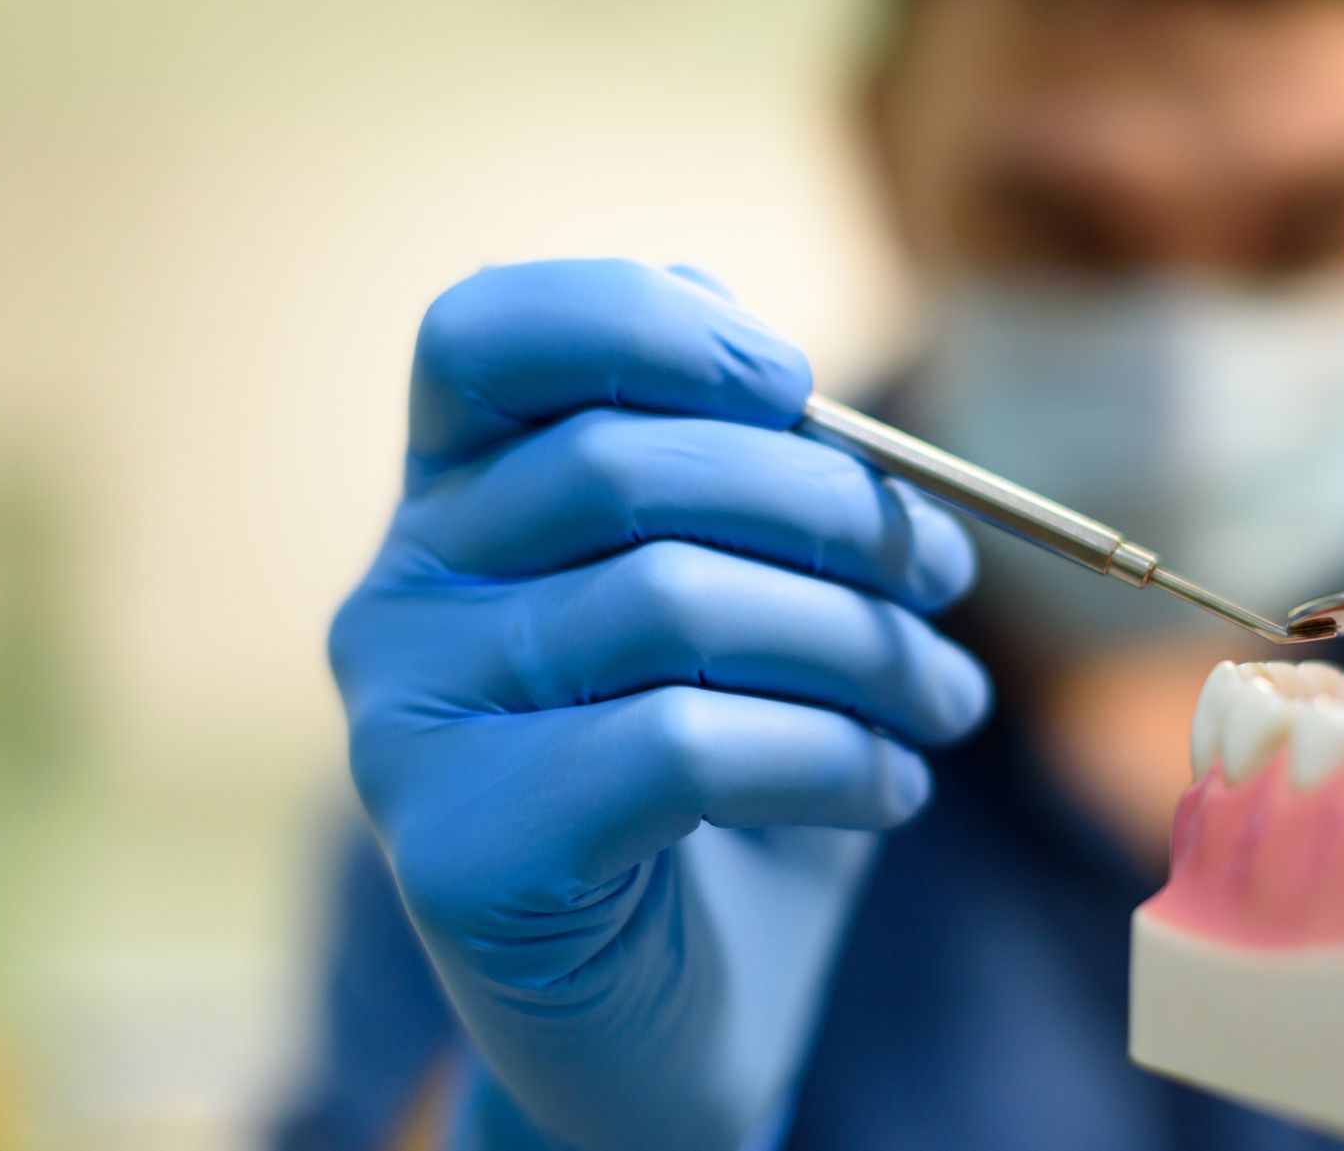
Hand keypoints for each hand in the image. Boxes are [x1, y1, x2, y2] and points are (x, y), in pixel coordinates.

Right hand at [330, 261, 990, 1150]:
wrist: (677, 1023)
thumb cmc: (723, 788)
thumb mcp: (747, 605)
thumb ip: (739, 477)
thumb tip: (787, 382)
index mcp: (455, 505)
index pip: (483, 333)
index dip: (640, 320)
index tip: (795, 385)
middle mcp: (399, 599)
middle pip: (617, 463)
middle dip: (829, 507)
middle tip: (942, 573)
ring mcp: (407, 728)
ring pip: (670, 602)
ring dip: (862, 644)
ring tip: (944, 700)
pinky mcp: (460, 851)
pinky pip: (682, 747)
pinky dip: (831, 755)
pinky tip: (894, 789)